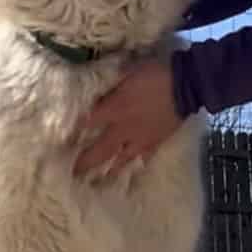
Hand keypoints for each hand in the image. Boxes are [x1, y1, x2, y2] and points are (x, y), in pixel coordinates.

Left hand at [74, 59, 181, 180]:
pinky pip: (142, 157)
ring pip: (120, 159)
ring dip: (108, 170)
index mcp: (114, 108)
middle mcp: (123, 128)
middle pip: (100, 149)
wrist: (186, 85)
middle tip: (74, 173)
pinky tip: (132, 169)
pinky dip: (136, 163)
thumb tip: (103, 90)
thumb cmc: (155, 73)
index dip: (77, 130)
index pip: (89, 122)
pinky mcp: (155, 142)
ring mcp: (139, 138)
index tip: (65, 139)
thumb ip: (114, 84)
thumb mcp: (129, 71)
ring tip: (99, 180)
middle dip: (86, 162)